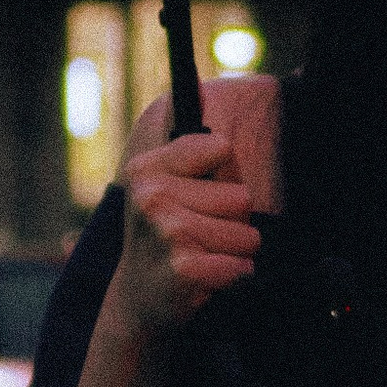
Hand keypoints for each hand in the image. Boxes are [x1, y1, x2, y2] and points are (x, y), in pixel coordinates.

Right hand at [113, 78, 278, 341]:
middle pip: (241, 196)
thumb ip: (190, 146)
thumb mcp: (164, 185)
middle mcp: (151, 196)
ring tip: (204, 258)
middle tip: (199, 237)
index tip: (198, 198)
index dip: (222, 177)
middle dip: (232, 221)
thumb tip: (201, 85)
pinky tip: (206, 281)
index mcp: (146, 168)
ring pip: (248, 233)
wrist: (138, 301)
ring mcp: (167, 232)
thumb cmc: (162, 236)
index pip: (222, 149)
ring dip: (234, 251)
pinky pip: (243, 266)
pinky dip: (234, 277)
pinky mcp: (185, 268)